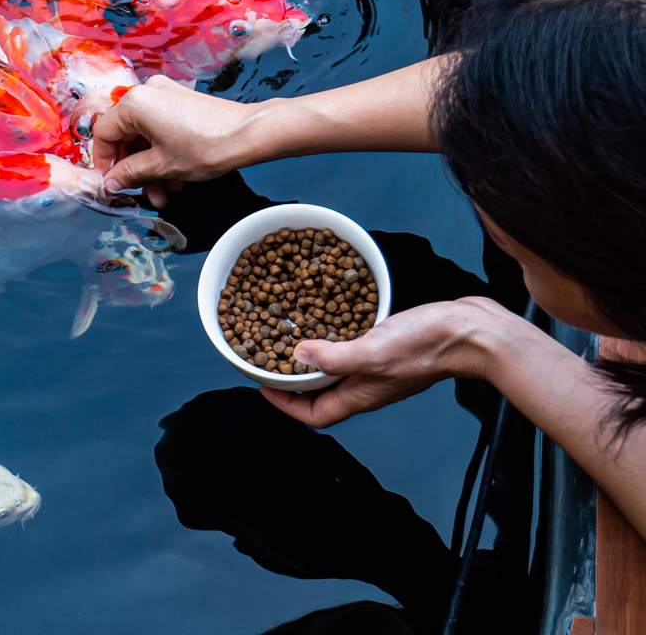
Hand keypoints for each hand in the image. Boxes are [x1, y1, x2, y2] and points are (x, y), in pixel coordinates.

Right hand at [92, 75, 257, 207]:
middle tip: (138, 193)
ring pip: (145, 136)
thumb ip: (129, 173)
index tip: (109, 182)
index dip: (103, 161)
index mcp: (135, 103)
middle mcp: (147, 93)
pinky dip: (162, 153)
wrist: (249, 134)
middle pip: (125, 135)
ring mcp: (166, 96)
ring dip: (150, 167)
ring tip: (163, 194)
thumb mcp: (161, 166)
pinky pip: (160, 129)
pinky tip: (174, 179)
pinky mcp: (181, 103)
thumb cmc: (206, 146)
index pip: (103, 132)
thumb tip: (109, 182)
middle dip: (133, 169)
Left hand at [261, 299, 502, 426]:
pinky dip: (337, 338)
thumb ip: (334, 357)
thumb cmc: (428, 346)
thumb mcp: (372, 351)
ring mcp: (381, 368)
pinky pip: (355, 349)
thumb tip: (298, 356)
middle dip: (294, 382)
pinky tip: (332, 319)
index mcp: (361, 395)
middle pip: (323, 394)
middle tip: (272, 361)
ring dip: (314, 360)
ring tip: (293, 339)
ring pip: (338, 371)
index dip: (286, 405)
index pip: (314, 415)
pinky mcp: (392, 347)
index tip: (263, 387)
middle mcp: (369, 386)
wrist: (472, 333)